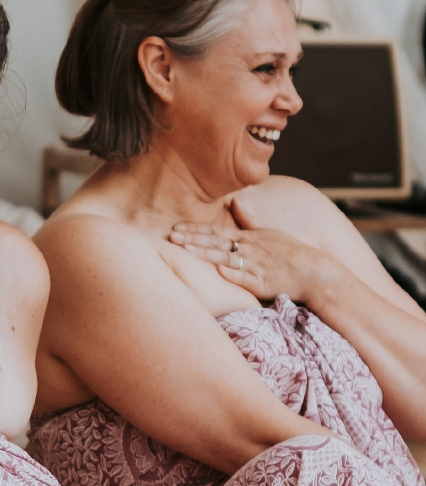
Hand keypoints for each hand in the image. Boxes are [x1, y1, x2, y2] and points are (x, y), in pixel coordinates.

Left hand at [169, 197, 327, 302]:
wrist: (312, 271)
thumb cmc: (289, 253)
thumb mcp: (269, 232)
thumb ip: (249, 220)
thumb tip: (235, 203)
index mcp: (248, 237)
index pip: (216, 231)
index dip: (195, 229)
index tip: (176, 227)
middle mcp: (249, 249)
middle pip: (216, 242)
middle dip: (193, 238)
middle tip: (172, 235)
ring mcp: (255, 265)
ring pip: (226, 257)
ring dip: (206, 253)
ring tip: (187, 250)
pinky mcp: (262, 283)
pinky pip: (246, 278)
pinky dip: (233, 273)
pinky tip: (219, 270)